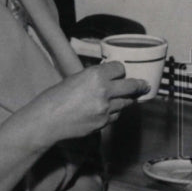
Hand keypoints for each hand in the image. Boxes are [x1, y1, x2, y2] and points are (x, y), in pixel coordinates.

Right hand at [25, 61, 147, 146]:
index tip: (121, 72)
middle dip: (139, 85)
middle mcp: (104, 90)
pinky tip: (108, 111)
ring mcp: (106, 109)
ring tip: (127, 98)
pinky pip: (116, 115)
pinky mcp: (104, 123)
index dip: (120, 70)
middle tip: (144, 85)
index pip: (120, 68)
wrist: (47, 121)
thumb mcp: (74, 79)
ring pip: (126, 103)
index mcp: (95, 75)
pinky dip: (114, 112)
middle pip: (132, 86)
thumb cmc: (54, 98)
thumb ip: (93, 78)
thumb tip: (107, 77)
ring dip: (126, 100)